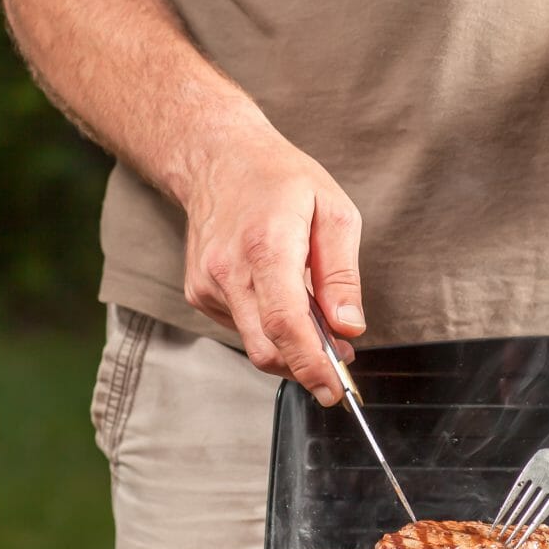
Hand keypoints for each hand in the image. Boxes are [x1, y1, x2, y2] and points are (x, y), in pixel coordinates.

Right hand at [180, 128, 364, 403]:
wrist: (218, 159)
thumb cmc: (279, 179)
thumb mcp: (333, 212)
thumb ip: (341, 274)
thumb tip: (349, 326)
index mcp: (266, 246)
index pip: (285, 324)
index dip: (311, 364)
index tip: (335, 388)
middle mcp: (228, 270)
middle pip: (266, 348)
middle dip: (306, 367)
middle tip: (340, 362)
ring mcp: (207, 284)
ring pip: (254, 343)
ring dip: (290, 347)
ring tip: (318, 320)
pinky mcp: (199, 292)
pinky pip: (241, 328)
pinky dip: (268, 328)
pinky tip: (282, 300)